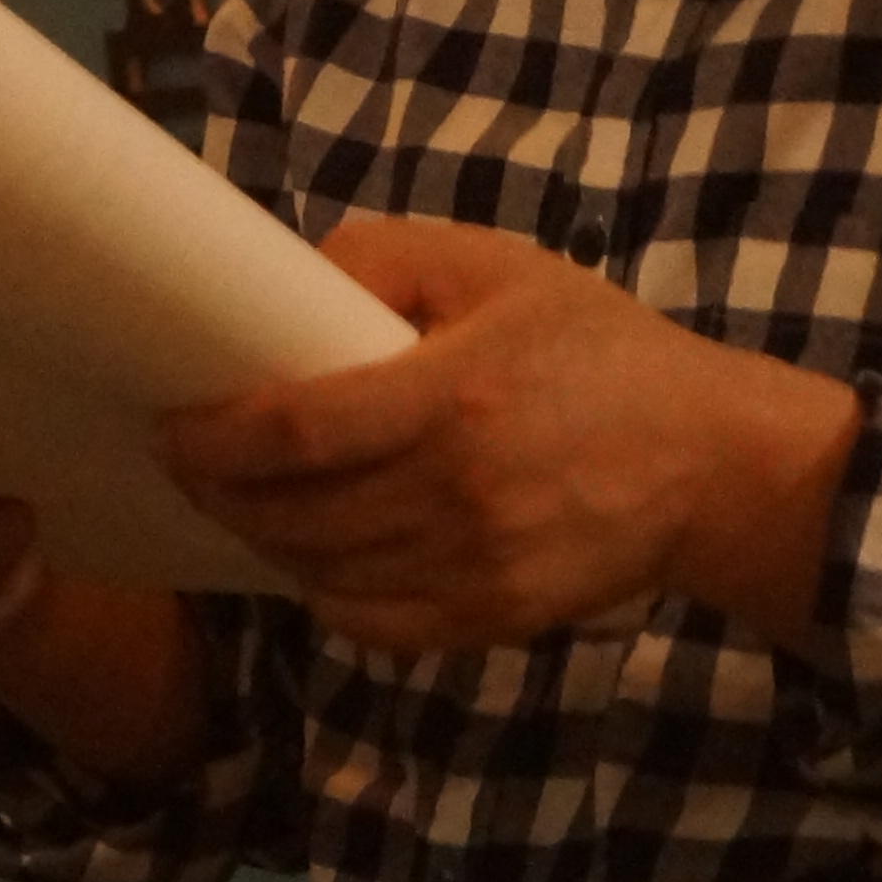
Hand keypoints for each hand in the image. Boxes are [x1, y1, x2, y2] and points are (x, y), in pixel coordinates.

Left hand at [158, 215, 859, 657]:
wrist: (711, 461)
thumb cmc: (598, 350)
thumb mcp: (499, 266)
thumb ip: (384, 258)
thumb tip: (286, 285)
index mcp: (453, 395)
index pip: (294, 430)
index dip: (213, 436)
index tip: (169, 424)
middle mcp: (456, 494)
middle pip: (290, 513)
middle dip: (218, 492)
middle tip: (188, 464)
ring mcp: (474, 569)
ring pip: (320, 572)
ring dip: (263, 541)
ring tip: (243, 502)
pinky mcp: (491, 621)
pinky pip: (371, 623)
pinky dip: (324, 593)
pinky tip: (314, 554)